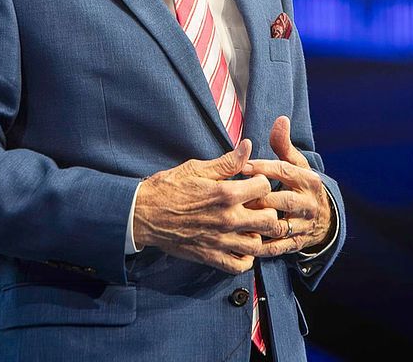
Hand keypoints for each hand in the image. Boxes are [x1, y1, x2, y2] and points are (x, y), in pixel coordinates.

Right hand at [132, 139, 283, 273]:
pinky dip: (246, 258)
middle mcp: (228, 219)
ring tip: (251, 226)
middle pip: (269, 219)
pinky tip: (241, 245)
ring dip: (259, 235)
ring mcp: (221, 240)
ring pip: (258, 244)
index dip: (262, 182)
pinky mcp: (211, 256)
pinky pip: (240, 265)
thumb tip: (247, 146)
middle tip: (258, 206)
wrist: (143, 214)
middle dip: (268, 210)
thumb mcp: (196, 169)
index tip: (254, 182)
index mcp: (225, 193)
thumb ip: (226, 162)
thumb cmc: (168, 188)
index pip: (264, 187)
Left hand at [242, 116, 331, 255]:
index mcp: (308, 180)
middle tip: (236, 196)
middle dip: (260, 198)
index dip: (263, 168)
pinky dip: (262, 246)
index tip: (242, 166)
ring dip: (259, 223)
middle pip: (283, 200)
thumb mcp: (297, 164)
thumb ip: (284, 144)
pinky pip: (279, 247)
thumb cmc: (300, 184)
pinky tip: (243, 240)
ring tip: (237, 219)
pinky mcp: (298, 243)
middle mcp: (309, 203)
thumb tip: (281, 119)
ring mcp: (305, 225)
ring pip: (280, 225)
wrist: (323, 218)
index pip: (285, 171)